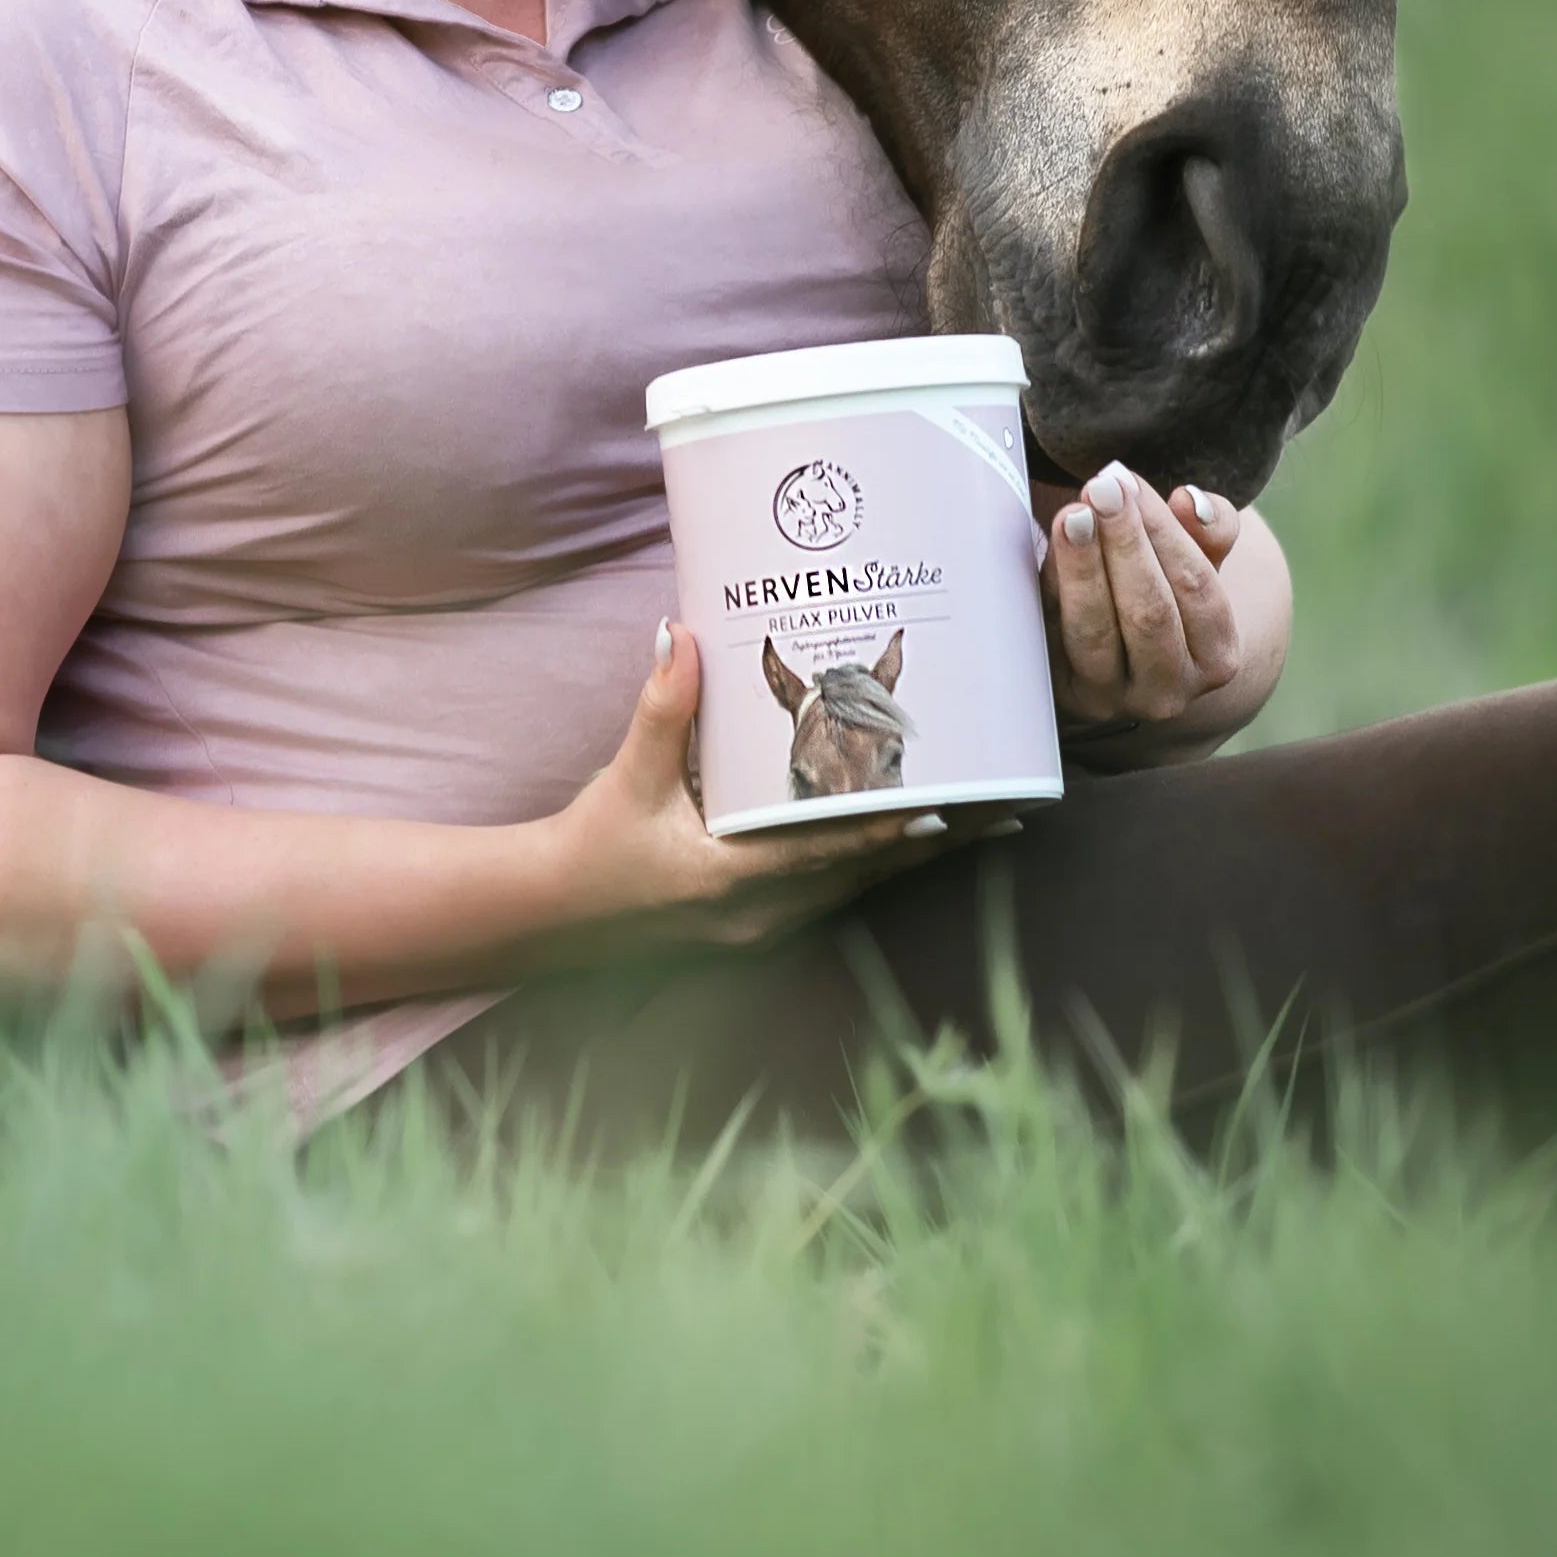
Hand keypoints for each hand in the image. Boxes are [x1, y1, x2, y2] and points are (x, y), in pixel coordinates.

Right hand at [518, 621, 963, 962]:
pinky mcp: (762, 921)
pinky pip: (836, 890)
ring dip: (916, 854)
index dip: (903, 829)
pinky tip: (910, 841)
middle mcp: (765, 910)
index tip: (959, 806)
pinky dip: (876, 862)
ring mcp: (767, 924)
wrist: (554, 915)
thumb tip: (679, 633)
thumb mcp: (627, 775)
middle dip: (938, 841)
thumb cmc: (593, 847)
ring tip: (981, 822)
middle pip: (872, 872)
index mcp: (737, 878)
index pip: (839, 850)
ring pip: (861, 885)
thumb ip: (662, 707)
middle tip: (1003, 807)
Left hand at [1042, 462, 1247, 739]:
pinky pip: (1052, 636)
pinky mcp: (1059, 694)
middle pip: (1150, 613)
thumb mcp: (1199, 561)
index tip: (1130, 481)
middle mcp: (1167, 692)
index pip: (1196, 587)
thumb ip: (1211, 527)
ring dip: (1082, 567)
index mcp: (1216, 658)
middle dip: (1124, 543)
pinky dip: (1050, 587)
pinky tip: (1046, 545)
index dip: (1164, 530)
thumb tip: (1190, 501)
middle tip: (1101, 487)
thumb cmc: (1164, 588)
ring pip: (1096, 631)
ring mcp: (1111, 699)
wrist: (1120, 650)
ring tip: (1071, 513)